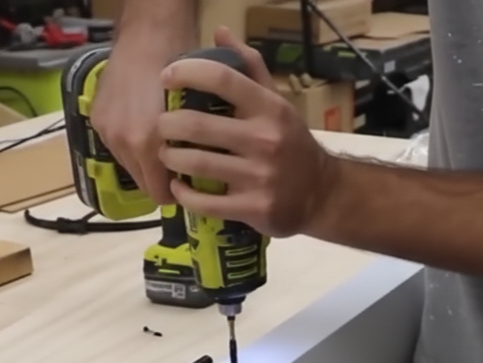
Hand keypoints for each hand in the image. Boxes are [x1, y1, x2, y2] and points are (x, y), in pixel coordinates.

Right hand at [91, 23, 195, 205]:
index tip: (185, 185)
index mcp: (147, 143)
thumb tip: (191, 175)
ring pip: (128, 166)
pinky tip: (142, 127)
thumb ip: (188, 149)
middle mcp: (123, 142)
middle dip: (159, 179)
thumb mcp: (196, 112)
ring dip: (143, 162)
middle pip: (142, 184)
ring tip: (159, 145)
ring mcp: (107, 131)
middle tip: (177, 166)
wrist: (148, 31)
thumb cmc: (181, 66)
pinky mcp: (97, 120)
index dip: (174, 193)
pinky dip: (129, 144)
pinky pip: (115, 147)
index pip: (158, 194)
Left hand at [156, 27, 339, 237]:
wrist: (321, 193)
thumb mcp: (277, 103)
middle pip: (198, 126)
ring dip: (171, 159)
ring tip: (165, 154)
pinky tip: (178, 186)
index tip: (167, 76)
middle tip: (161, 127)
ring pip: (198, 164)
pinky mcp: (252, 208)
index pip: (223, 79)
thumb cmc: (292, 144)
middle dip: (168, 125)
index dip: (188, 73)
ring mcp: (258, 176)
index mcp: (269, 108)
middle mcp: (265, 139)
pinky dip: (184, 194)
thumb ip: (249, 69)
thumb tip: (220, 34)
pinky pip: (205, 203)